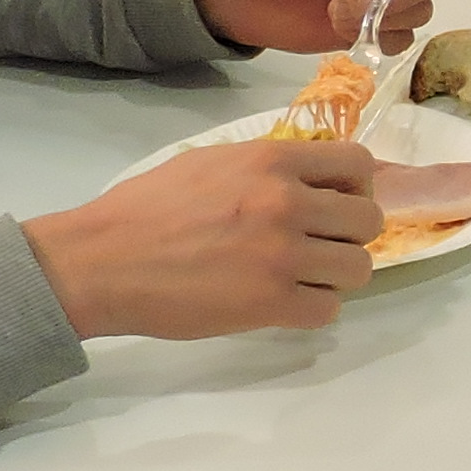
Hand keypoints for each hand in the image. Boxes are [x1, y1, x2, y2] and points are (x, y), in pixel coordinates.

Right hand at [23, 136, 378, 339]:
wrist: (101, 261)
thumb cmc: (145, 208)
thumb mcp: (211, 161)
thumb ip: (265, 167)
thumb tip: (308, 178)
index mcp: (272, 160)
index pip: (358, 163)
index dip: (355, 186)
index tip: (336, 202)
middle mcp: (287, 202)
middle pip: (369, 219)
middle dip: (349, 234)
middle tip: (319, 245)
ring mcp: (283, 255)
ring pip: (358, 268)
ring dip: (336, 275)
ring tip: (304, 277)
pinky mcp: (271, 304)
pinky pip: (329, 310)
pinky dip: (313, 309)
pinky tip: (285, 303)